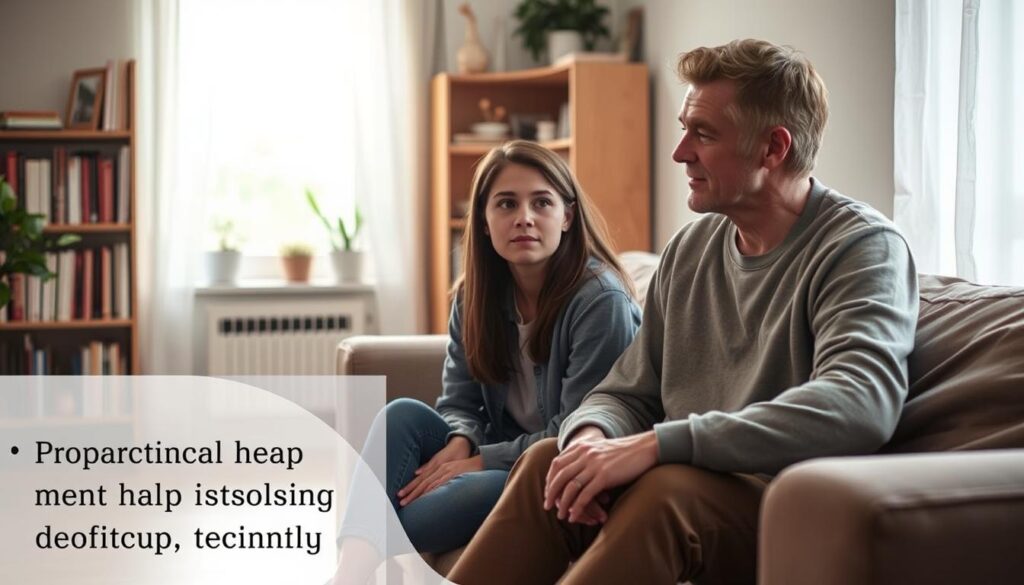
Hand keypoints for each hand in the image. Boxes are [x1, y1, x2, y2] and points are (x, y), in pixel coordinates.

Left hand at [398, 436, 480, 505]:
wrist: (478, 461)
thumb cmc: (464, 467)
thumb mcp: (448, 469)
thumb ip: (437, 474)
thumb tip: (423, 477)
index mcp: (437, 468)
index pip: (420, 479)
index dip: (410, 487)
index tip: (400, 495)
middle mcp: (439, 469)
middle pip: (421, 482)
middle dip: (410, 492)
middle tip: (401, 501)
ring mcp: (445, 471)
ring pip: (428, 484)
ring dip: (417, 493)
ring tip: (408, 501)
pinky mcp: (452, 474)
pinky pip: (440, 483)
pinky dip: (431, 490)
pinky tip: (425, 496)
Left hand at [544, 430, 658, 523]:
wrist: (643, 448)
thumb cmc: (622, 452)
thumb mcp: (599, 449)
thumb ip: (585, 456)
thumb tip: (572, 472)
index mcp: (581, 446)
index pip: (557, 463)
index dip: (549, 478)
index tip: (547, 491)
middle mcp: (585, 454)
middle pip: (559, 475)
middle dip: (551, 492)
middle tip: (547, 506)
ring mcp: (594, 465)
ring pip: (570, 487)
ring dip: (563, 503)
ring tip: (560, 516)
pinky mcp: (604, 476)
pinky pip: (585, 495)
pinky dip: (577, 507)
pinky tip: (574, 516)